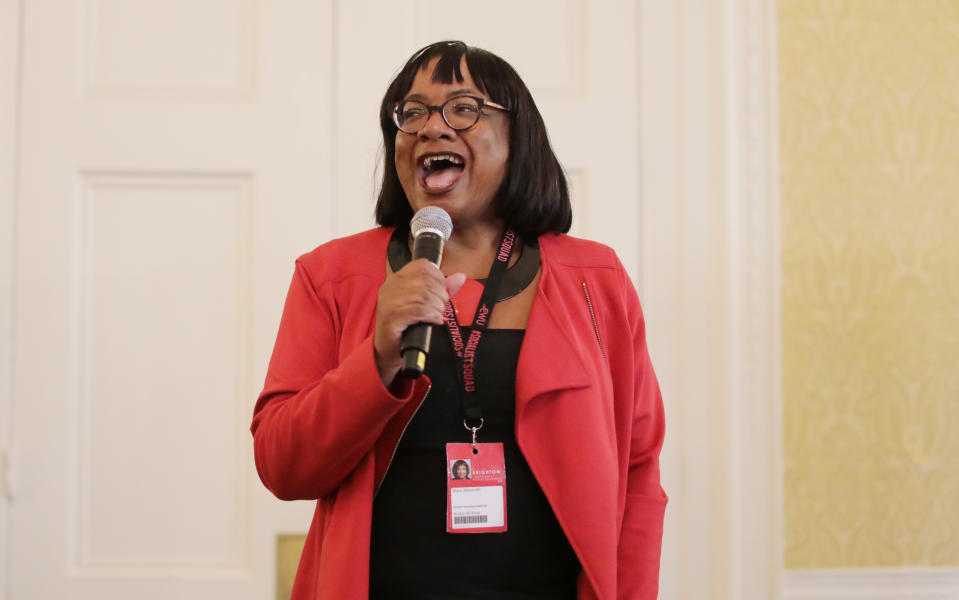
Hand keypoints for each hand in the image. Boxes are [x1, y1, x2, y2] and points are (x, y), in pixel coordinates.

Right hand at [374, 259, 465, 385]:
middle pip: (425, 280)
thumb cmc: (405, 326)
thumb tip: (460, 277)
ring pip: (423, 295)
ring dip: (438, 306)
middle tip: (442, 307)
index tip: (443, 290)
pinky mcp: (391, 318)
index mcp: (396, 279)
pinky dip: (432, 315)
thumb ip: (440, 289)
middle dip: (441, 294)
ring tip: (438, 315)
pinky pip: (419, 311)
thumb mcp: (422, 304)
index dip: (438, 276)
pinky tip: (435, 321)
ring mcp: (388, 303)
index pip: (422, 265)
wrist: (387, 350)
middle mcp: (390, 287)